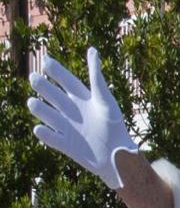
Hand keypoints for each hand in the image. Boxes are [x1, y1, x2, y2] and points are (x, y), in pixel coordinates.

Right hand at [27, 48, 137, 189]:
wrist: (119, 157)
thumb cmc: (115, 127)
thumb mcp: (106, 100)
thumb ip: (97, 78)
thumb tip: (93, 50)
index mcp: (83, 99)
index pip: (67, 81)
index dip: (57, 71)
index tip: (47, 61)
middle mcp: (72, 111)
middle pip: (53, 95)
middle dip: (43, 87)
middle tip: (34, 78)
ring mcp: (67, 128)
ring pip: (48, 115)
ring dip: (39, 109)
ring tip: (33, 102)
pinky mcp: (66, 145)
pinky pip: (51, 138)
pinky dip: (45, 134)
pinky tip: (39, 129)